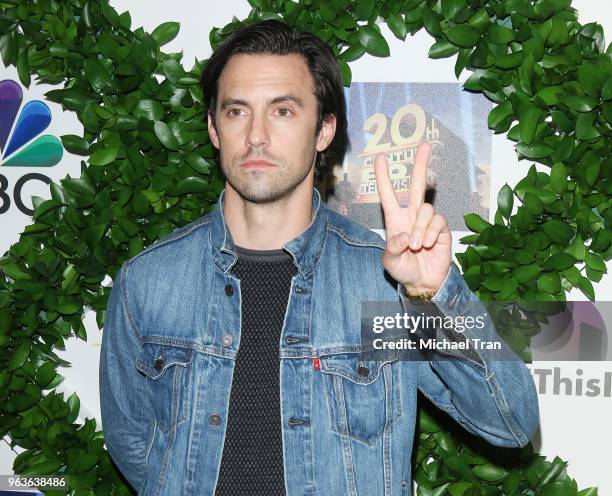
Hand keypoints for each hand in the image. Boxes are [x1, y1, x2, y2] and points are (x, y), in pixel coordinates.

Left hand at [374, 142, 451, 295]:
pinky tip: (428, 245)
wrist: (422, 282)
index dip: (383, 176)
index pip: (388, 194)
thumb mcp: (390, 261)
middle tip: (425, 145)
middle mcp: (412, 216)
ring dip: (420, 229)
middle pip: (417, 185)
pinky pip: (437, 222)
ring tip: (417, 246)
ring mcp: (427, 221)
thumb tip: (406, 235)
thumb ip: (392, 248)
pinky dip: (431, 234)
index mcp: (395, 220)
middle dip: (421, 164)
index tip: (379, 157)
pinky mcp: (442, 229)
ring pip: (426, 210)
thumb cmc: (403, 269)